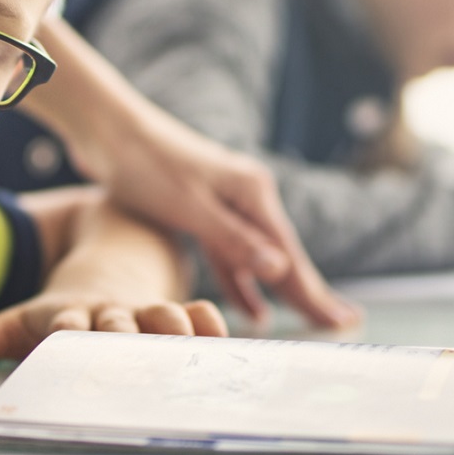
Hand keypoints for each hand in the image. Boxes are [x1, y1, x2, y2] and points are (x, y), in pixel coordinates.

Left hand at [0, 292, 228, 374]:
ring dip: (173, 333)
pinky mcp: (180, 315)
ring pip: (164, 316)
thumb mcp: (21, 321)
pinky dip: (213, 329)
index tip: (67, 346)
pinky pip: (202, 316)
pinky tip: (228, 347)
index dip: (68, 335)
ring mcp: (147, 311)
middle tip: (131, 363)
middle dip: (124, 340)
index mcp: (69, 315)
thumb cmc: (61, 313)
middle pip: (119, 324)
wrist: (113, 266)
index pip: (66, 324)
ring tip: (184, 355)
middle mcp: (111, 313)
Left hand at [99, 106, 360, 330]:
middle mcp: (247, 197)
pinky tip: (252, 308)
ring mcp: (226, 202)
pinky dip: (243, 282)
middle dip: (309, 294)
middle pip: (283, 257)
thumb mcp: (190, 207)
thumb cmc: (145, 165)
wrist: (109, 128)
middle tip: (342, 326)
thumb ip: (233, 241)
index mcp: (253, 194)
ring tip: (307, 322)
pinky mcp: (202, 208)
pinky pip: (231, 255)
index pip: (290, 257)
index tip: (344, 322)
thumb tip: (280, 271)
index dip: (315, 294)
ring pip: (259, 258)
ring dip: (279, 292)